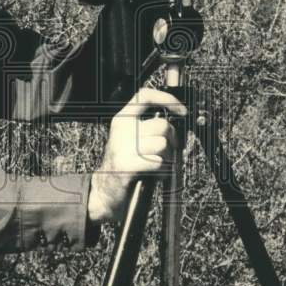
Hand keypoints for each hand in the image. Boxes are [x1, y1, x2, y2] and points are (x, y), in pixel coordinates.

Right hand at [87, 88, 187, 223]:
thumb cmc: (124, 163)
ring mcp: (122, 146)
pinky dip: (162, 171)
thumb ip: (149, 127)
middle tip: (169, 151)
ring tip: (159, 165)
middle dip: (173, 141)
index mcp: (123, 119)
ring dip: (167, 158)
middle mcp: (121, 129)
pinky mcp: (126, 165)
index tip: (181, 110)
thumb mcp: (131, 138)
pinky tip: (154, 174)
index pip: (145, 96)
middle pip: (162, 125)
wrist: (104, 190)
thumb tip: (177, 121)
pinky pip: (158, 162)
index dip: (167, 100)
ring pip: (163, 144)